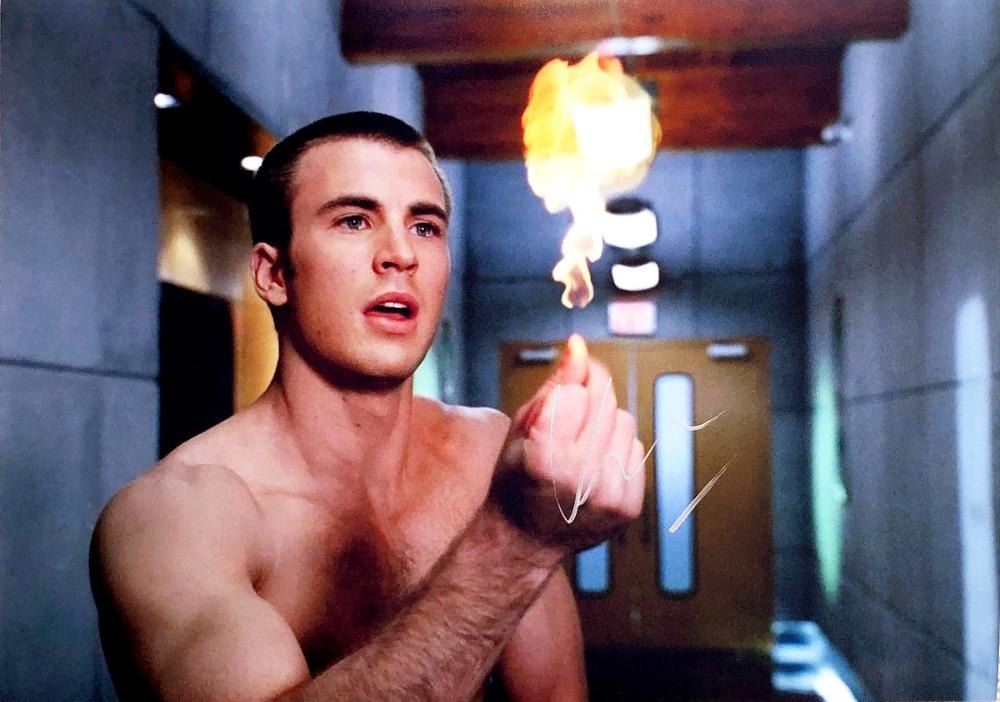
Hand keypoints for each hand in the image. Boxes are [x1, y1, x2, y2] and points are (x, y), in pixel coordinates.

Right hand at [491, 334, 646, 553]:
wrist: (522, 539)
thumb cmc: (516, 477)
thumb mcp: (522, 425)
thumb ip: (556, 382)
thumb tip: (579, 344)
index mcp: (544, 457)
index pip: (577, 391)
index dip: (566, 390)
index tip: (554, 403)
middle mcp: (580, 479)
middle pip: (605, 402)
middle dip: (587, 402)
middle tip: (565, 426)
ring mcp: (608, 495)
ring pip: (625, 421)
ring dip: (604, 426)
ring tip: (578, 449)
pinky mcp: (629, 506)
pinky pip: (636, 449)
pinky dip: (617, 451)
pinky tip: (593, 468)